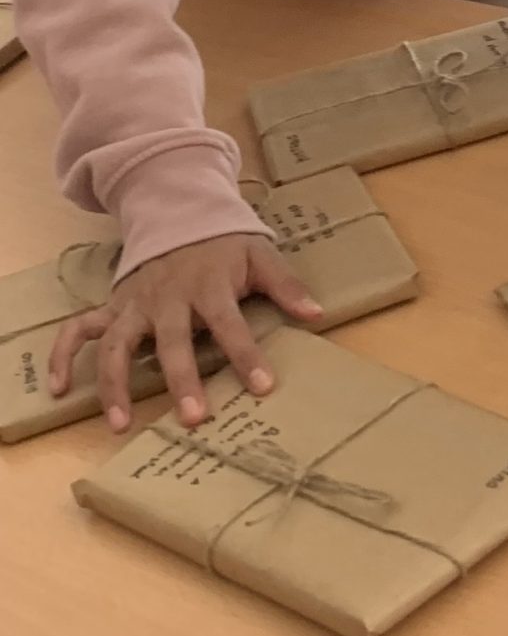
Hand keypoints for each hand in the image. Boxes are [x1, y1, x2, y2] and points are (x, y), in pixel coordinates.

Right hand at [48, 233, 322, 435]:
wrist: (179, 211)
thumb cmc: (224, 242)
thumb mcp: (260, 254)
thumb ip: (285, 286)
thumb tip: (317, 314)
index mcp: (208, 286)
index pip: (230, 323)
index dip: (246, 355)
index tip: (263, 386)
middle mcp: (167, 298)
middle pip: (171, 342)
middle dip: (182, 380)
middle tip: (194, 419)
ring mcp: (135, 305)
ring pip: (116, 344)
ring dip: (115, 384)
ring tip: (120, 424)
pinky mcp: (113, 307)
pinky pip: (77, 330)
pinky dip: (63, 357)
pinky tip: (61, 389)